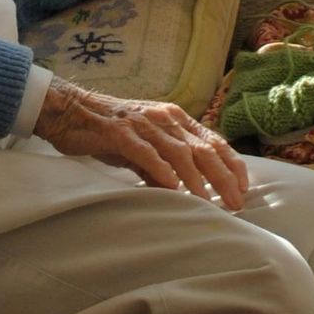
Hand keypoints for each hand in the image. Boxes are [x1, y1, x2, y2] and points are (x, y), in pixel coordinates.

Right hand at [37, 79, 249, 206]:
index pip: (213, 141)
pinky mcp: (120, 133)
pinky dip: (160, 169)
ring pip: (179, 152)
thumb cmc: (110, 131)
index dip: (231, 165)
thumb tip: (183, 192)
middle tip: (235, 203)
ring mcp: (143, 124)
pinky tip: (172, 186)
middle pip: (203, 148)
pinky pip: (145, 152)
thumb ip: (164, 166)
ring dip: (196, 179)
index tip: (243, 188)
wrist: (71, 111)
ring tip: (207, 202)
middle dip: (223, 177)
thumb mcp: (145, 147)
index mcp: (175, 118)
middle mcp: (165, 118)